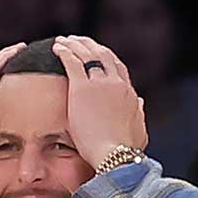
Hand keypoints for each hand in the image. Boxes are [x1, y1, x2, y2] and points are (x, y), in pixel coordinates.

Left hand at [51, 36, 148, 169]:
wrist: (115, 156)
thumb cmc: (124, 151)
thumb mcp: (138, 130)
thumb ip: (138, 114)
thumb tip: (140, 102)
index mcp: (129, 93)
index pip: (118, 68)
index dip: (106, 58)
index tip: (96, 54)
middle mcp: (117, 84)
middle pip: (104, 55)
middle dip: (90, 45)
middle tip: (78, 40)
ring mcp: (100, 84)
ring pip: (88, 54)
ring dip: (76, 44)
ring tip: (64, 40)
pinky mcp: (82, 89)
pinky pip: (72, 62)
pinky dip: (65, 51)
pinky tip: (56, 47)